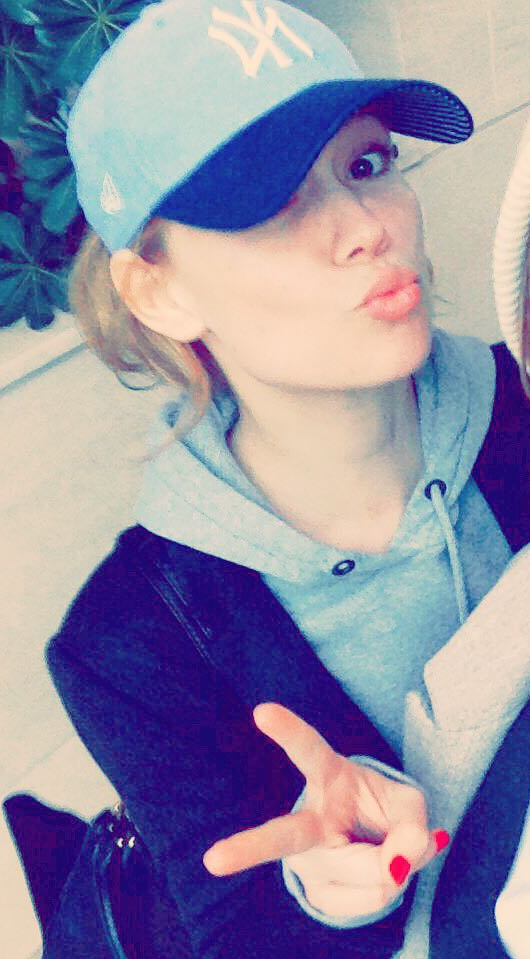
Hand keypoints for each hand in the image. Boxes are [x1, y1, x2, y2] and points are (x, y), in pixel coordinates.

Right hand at [203, 703, 448, 917]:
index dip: (287, 729)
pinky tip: (377, 873)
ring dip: (396, 868)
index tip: (262, 710)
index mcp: (328, 777)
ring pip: (368, 876)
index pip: (308, 750)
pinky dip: (391, 888)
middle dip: (248, 849)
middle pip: (281, 837)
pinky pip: (372, 900)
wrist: (376, 845)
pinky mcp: (319, 894)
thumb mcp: (408, 805)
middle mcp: (307, 821)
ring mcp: (309, 863)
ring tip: (388, 851)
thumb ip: (412, 827)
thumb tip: (397, 866)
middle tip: (212, 862)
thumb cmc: (384, 811)